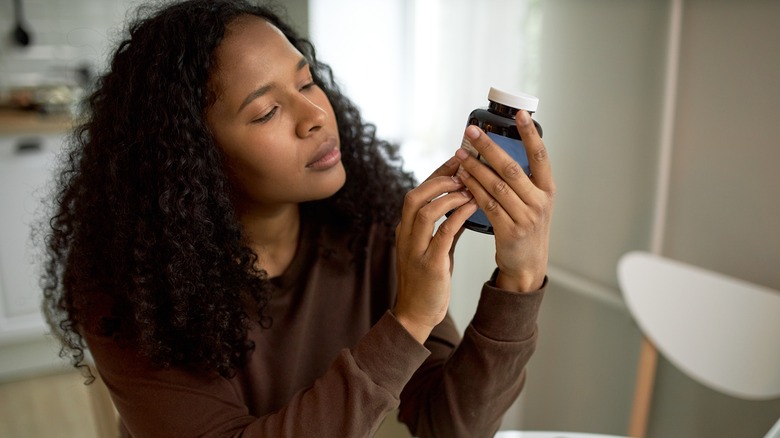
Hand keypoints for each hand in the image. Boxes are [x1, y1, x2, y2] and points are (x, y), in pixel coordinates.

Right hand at [393, 156, 477, 342]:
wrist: (417, 314)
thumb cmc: (427, 282)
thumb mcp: (435, 249)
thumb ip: (446, 227)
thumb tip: (464, 204)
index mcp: (405, 230)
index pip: (417, 193)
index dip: (437, 175)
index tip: (457, 161)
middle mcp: (405, 236)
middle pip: (415, 196)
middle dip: (440, 180)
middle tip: (464, 171)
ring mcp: (415, 250)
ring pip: (425, 211)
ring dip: (449, 196)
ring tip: (469, 189)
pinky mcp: (429, 264)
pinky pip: (443, 233)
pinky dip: (458, 216)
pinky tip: (472, 207)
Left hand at [455, 110, 554, 291]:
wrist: (527, 265)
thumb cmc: (526, 228)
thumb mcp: (533, 202)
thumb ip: (522, 180)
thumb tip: (497, 150)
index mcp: (547, 189)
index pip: (540, 155)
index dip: (530, 134)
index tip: (519, 114)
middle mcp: (539, 201)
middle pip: (511, 168)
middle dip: (489, 147)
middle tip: (471, 131)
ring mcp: (526, 217)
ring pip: (496, 185)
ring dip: (475, 167)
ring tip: (460, 154)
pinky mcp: (510, 231)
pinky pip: (487, 204)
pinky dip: (473, 189)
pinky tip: (462, 179)